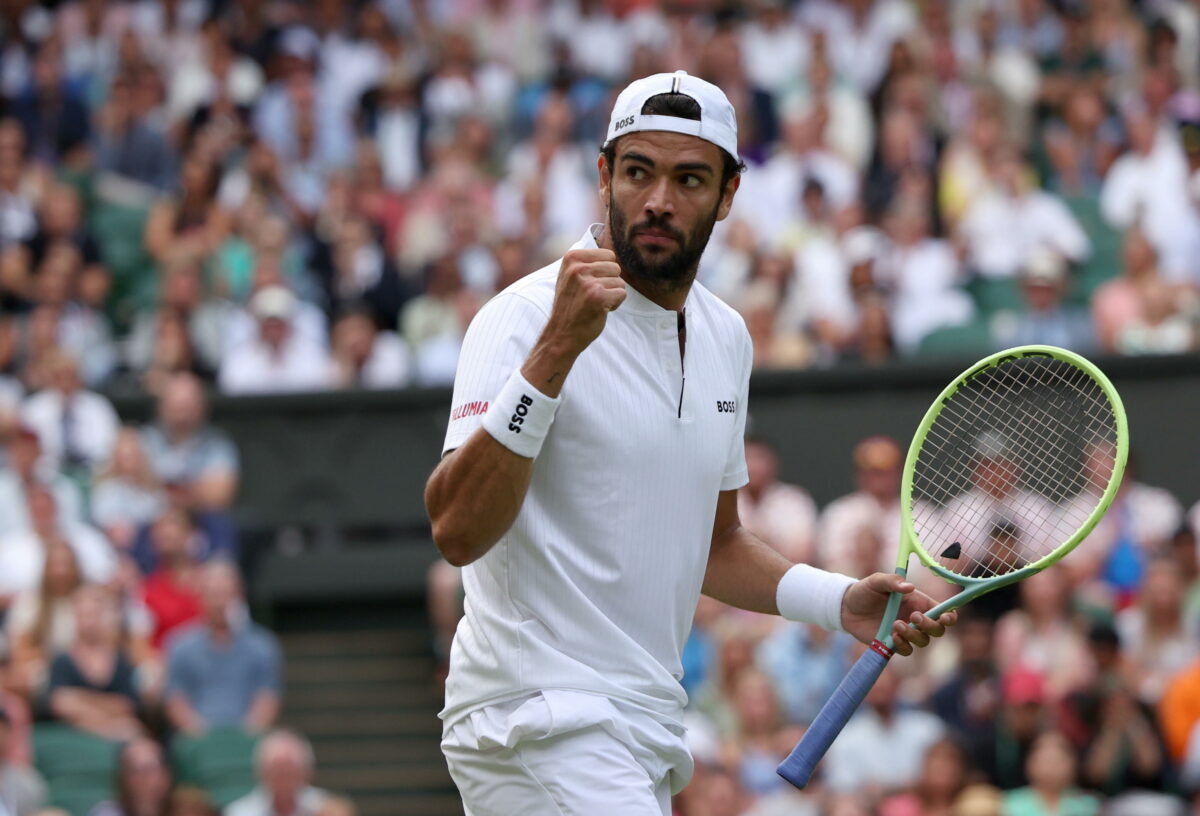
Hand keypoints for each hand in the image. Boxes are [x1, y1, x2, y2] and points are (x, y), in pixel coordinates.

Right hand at [544, 248, 626, 355]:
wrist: (561, 333)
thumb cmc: (569, 305)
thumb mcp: (569, 276)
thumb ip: (586, 261)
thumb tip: (609, 250)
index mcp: (571, 258)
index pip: (608, 254)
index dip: (604, 271)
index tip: (589, 284)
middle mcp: (578, 268)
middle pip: (615, 267)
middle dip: (609, 283)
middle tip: (592, 295)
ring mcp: (588, 282)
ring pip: (620, 282)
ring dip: (612, 294)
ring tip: (594, 303)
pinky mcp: (599, 297)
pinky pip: (622, 293)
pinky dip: (615, 304)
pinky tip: (600, 309)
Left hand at [841, 572, 956, 655]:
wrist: (846, 607)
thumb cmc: (864, 591)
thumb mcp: (876, 581)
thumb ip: (892, 581)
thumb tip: (909, 587)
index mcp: (917, 601)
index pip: (943, 611)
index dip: (950, 616)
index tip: (945, 617)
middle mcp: (915, 618)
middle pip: (938, 630)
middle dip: (931, 626)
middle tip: (913, 617)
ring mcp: (906, 632)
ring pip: (923, 641)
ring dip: (914, 635)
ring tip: (896, 624)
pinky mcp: (894, 644)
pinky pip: (907, 650)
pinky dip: (904, 645)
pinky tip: (892, 636)